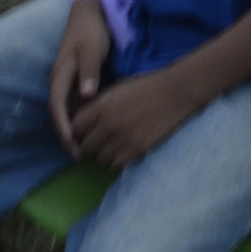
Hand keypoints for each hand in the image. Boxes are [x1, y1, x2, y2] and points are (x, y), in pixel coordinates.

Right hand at [47, 0, 112, 156]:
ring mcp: (67, 82)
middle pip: (59, 114)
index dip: (63, 128)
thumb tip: (87, 96)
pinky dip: (78, 120)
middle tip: (79, 156)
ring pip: (65, 112)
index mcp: (60, 75)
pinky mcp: (76, 81)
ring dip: (72, 130)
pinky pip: (74, 105)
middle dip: (66, 136)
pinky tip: (89, 130)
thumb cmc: (91, 31)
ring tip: (84, 149)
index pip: (57, 107)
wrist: (90, 13)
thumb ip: (90, 71)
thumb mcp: (92, 49)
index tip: (72, 145)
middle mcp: (59, 82)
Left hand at [67, 68, 201, 168]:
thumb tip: (84, 122)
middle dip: (89, 144)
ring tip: (113, 146)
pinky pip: (115, 165)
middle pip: (85, 146)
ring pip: (99, 158)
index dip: (78, 131)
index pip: (74, 128)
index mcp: (101, 106)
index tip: (85, 131)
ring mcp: (122, 139)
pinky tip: (123, 152)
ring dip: (104, 153)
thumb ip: (98, 106)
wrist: (176, 92)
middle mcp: (108, 124)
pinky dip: (117, 161)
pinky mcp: (137, 150)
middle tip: (99, 141)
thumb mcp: (117, 90)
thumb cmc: (146, 86)